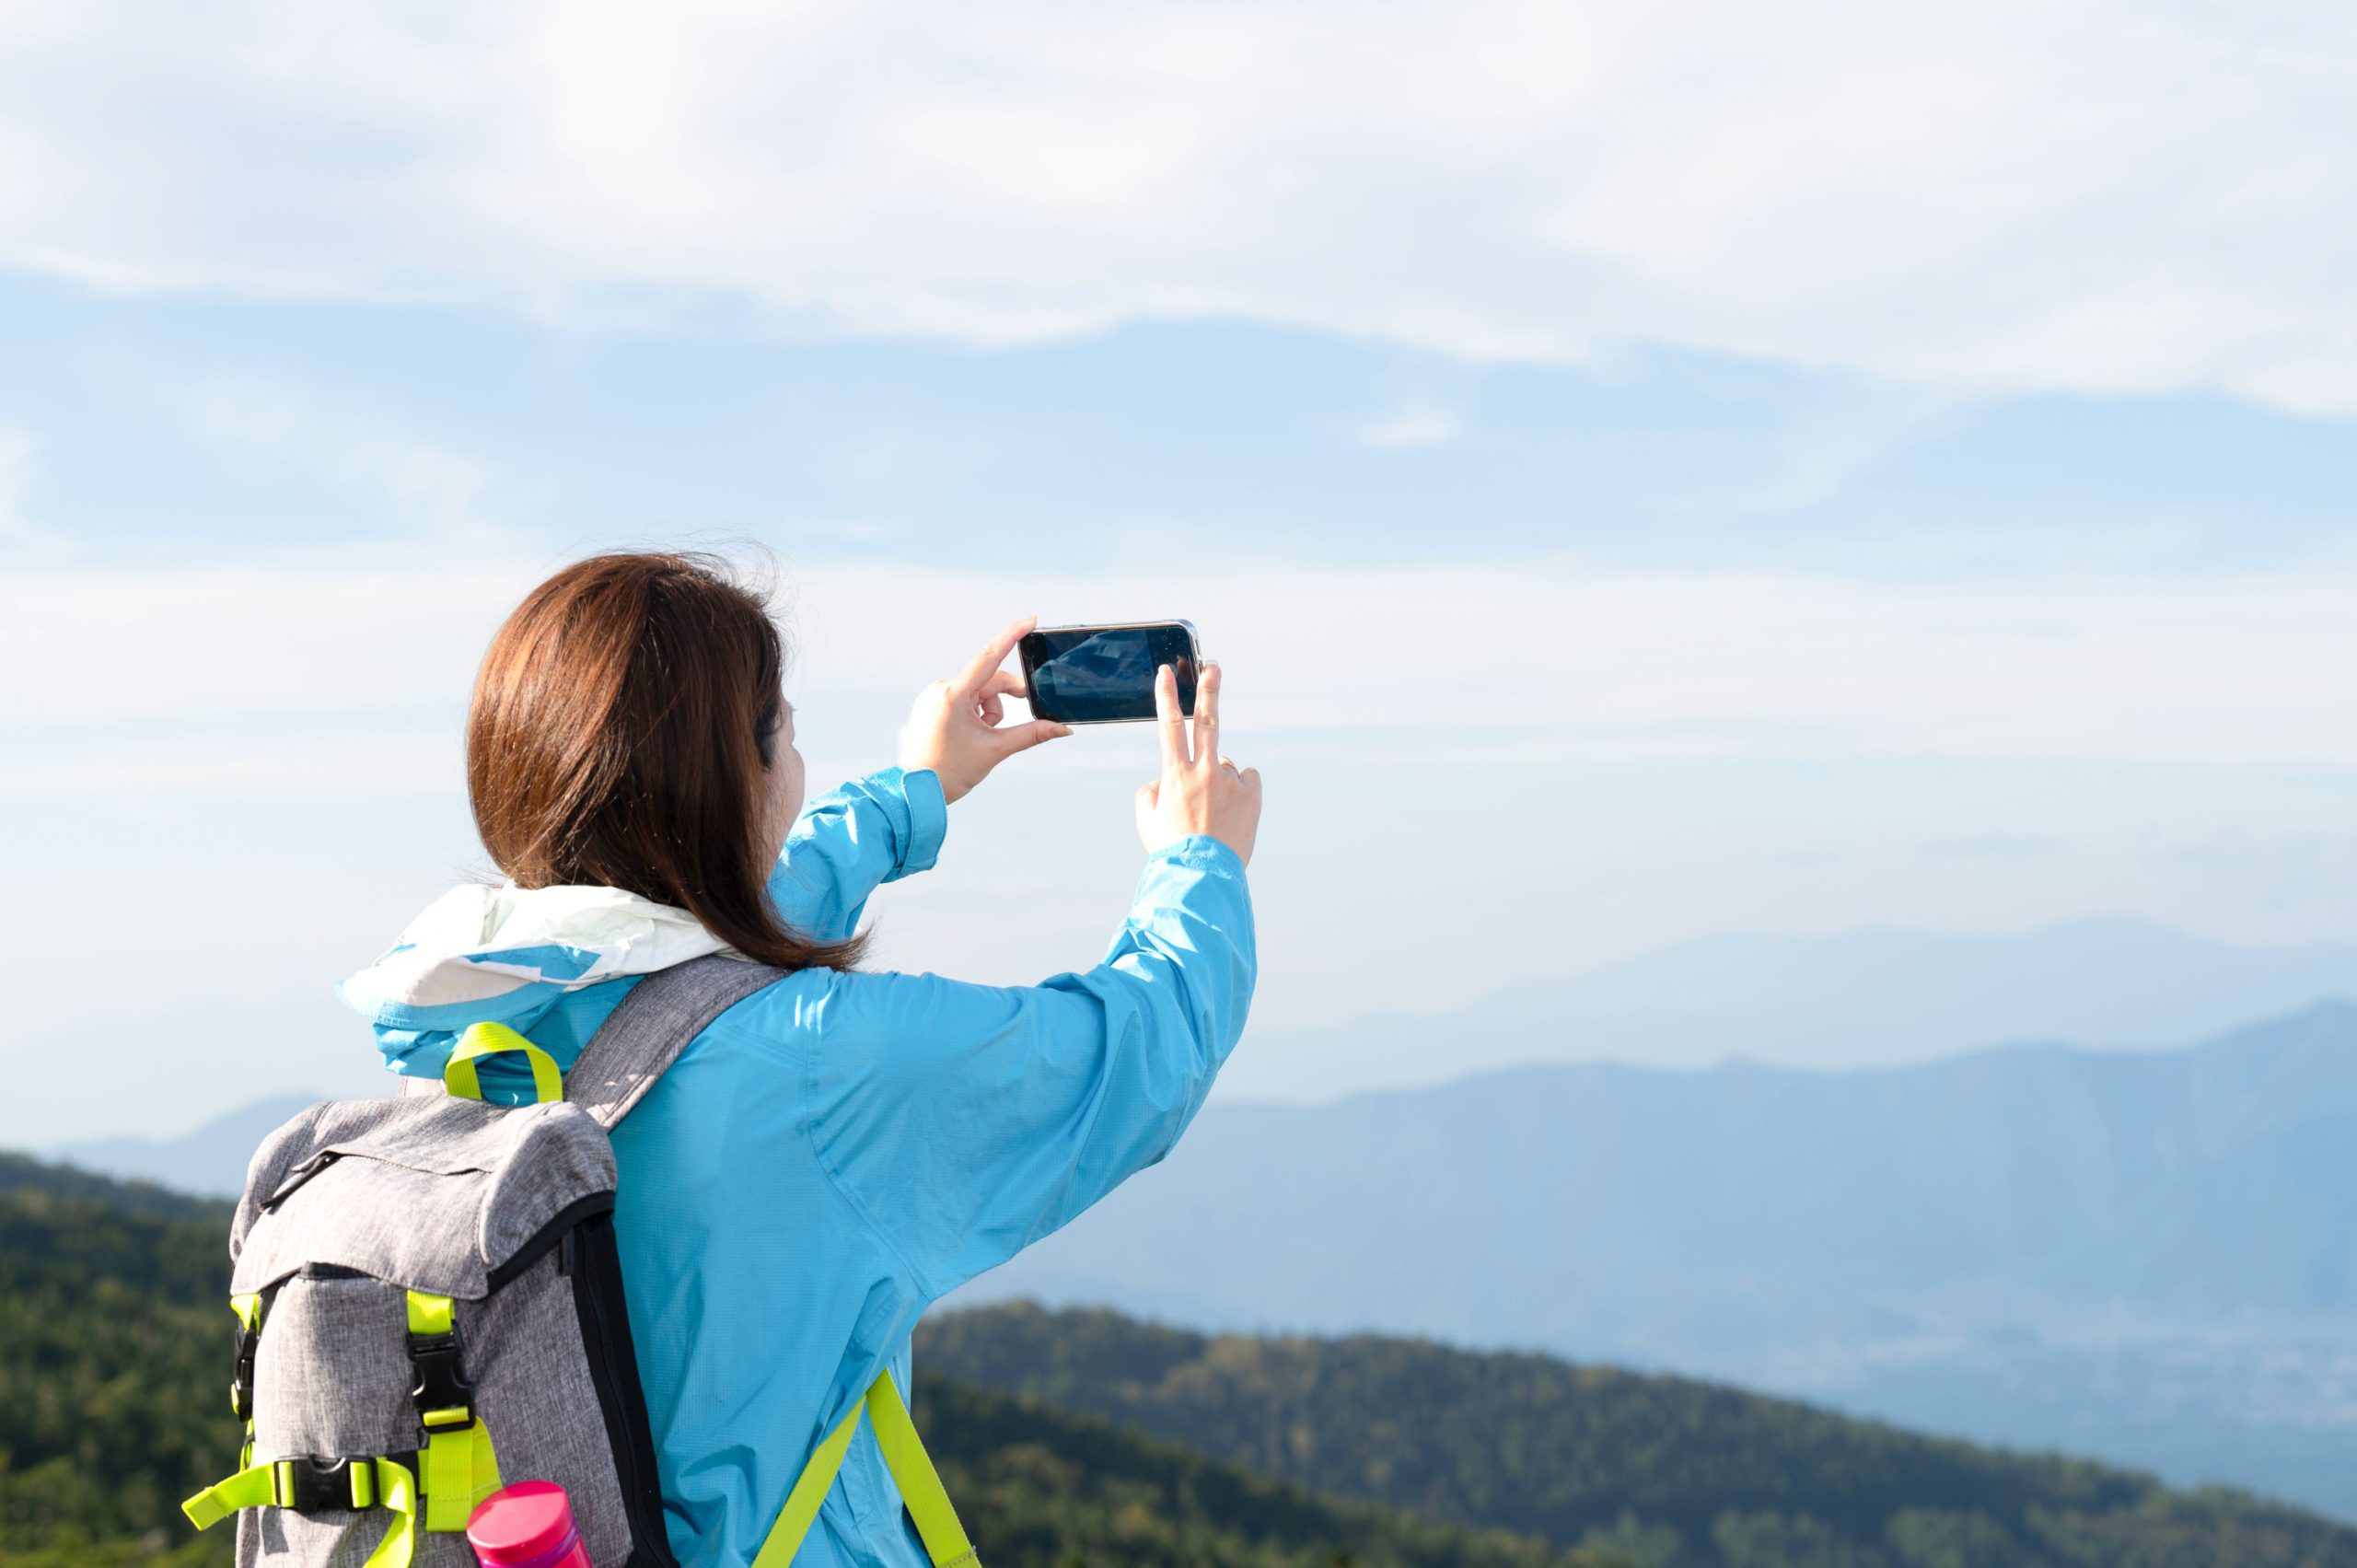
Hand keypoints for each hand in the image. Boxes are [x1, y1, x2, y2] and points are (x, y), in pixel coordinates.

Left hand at [898, 617, 1071, 804]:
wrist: (913, 791)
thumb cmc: (949, 772)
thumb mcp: (995, 750)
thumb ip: (1032, 734)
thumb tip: (1062, 728)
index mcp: (954, 695)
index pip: (990, 657)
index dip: (1013, 636)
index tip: (1031, 620)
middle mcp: (941, 689)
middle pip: (990, 682)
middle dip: (1003, 703)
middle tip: (998, 731)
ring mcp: (933, 696)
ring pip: (978, 693)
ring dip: (988, 712)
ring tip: (977, 740)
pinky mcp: (931, 704)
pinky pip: (963, 699)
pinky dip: (974, 714)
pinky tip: (965, 736)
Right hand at [1136, 660, 1261, 865]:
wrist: (1202, 878)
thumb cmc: (1169, 851)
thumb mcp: (1146, 821)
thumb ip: (1149, 793)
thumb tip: (1161, 780)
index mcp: (1175, 776)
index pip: (1168, 726)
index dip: (1166, 696)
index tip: (1165, 673)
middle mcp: (1204, 772)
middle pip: (1207, 721)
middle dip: (1208, 689)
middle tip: (1213, 666)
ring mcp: (1231, 783)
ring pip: (1225, 764)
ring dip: (1218, 778)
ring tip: (1213, 813)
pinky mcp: (1252, 796)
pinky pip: (1247, 780)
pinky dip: (1240, 789)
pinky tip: (1232, 811)